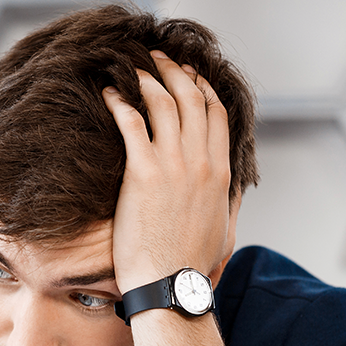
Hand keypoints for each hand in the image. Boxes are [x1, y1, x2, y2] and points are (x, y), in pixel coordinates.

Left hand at [102, 51, 234, 292]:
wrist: (171, 286)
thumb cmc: (192, 268)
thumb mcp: (224, 233)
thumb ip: (230, 206)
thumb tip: (234, 195)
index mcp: (221, 174)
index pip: (217, 115)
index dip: (203, 88)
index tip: (190, 76)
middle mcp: (201, 162)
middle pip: (192, 99)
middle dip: (176, 72)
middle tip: (158, 60)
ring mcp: (174, 165)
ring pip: (164, 103)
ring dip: (147, 79)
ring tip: (131, 69)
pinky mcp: (143, 173)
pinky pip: (132, 122)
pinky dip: (121, 101)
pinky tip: (110, 94)